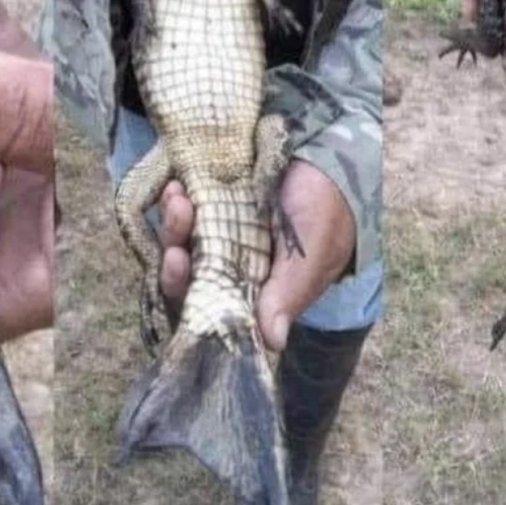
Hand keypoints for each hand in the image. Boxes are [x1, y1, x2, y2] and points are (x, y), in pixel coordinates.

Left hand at [158, 161, 355, 350]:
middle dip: (175, 257)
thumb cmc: (328, 212)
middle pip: (189, 275)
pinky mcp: (214, 205)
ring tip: (177, 197)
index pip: (210, 304)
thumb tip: (273, 343)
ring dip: (174, 225)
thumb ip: (290, 293)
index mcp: (254, 291)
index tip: (177, 261)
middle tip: (176, 231)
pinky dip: (176, 201)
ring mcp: (220, 236)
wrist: (331, 161)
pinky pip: (187, 210)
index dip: (187, 289)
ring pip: (183, 242)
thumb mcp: (313, 253)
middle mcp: (232, 268)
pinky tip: (175, 185)